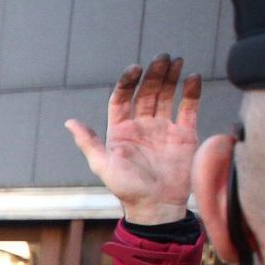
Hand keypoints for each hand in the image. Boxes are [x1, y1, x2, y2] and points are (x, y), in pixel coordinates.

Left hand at [65, 53, 199, 225]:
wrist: (157, 206)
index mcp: (120, 130)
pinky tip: (194, 77)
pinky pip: (188, 109)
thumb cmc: (127, 189)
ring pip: (167, 96)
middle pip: (147, 93)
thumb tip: (69, 122)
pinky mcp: (184, 134)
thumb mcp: (103, 165)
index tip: (135, 68)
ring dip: (171, 78)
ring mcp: (163, 128)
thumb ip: (88, 142)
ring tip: (177, 60)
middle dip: (153, 74)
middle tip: (162, 57)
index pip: (122, 99)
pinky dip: (192, 93)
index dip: (127, 82)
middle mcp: (141, 126)